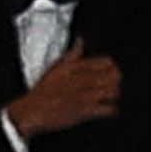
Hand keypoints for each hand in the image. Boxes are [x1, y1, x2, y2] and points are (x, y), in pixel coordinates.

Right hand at [5, 46, 119, 139]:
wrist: (33, 110)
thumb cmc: (44, 90)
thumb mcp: (56, 67)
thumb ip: (72, 55)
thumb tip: (80, 40)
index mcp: (76, 67)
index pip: (106, 62)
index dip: (113, 68)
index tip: (111, 73)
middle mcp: (82, 79)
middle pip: (115, 76)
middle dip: (117, 82)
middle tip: (112, 87)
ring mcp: (85, 95)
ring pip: (114, 91)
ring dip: (115, 96)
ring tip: (109, 98)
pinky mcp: (86, 110)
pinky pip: (109, 109)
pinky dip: (111, 110)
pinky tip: (106, 110)